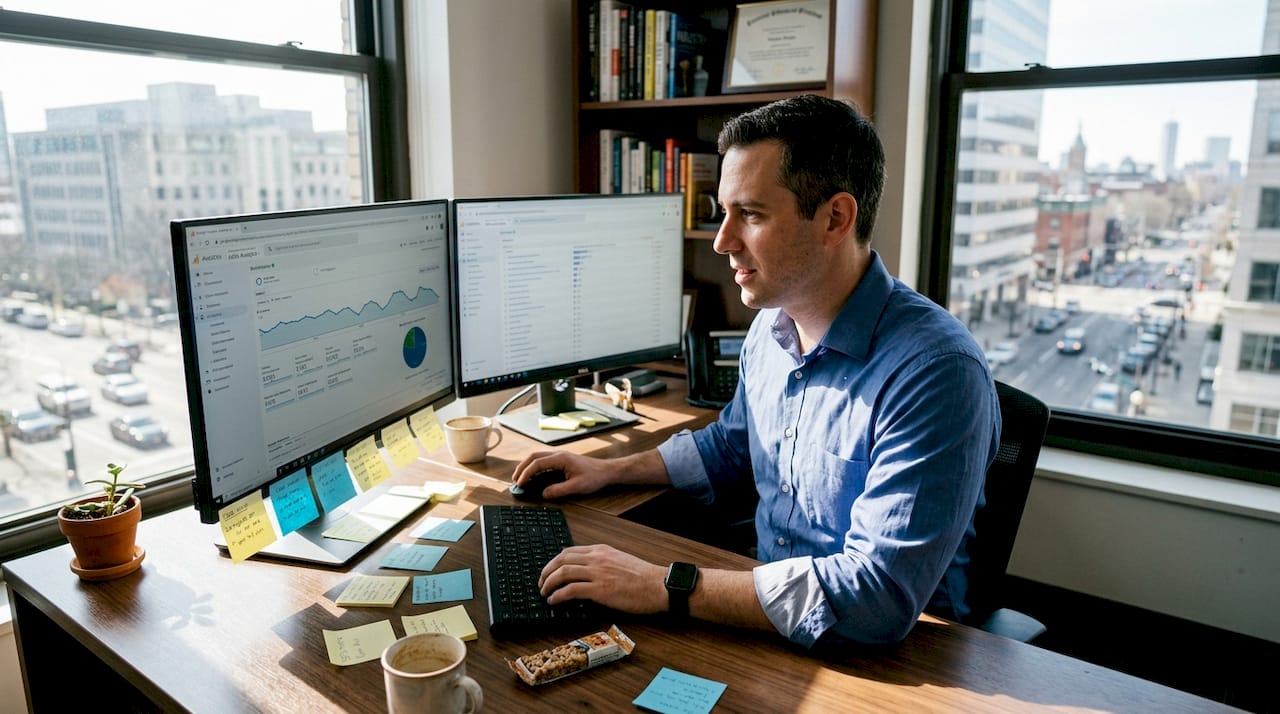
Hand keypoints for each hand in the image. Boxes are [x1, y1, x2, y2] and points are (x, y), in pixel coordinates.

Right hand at [511, 451, 612, 499]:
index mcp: (561, 458)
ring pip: (538, 457)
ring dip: (528, 465)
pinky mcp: (563, 460)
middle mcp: (559, 454)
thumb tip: (544, 494)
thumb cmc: (595, 476)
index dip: (526, 473)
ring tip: (521, 477)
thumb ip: (559, 490)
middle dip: (522, 467)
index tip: (520, 483)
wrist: (607, 471)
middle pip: (534, 456)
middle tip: (515, 479)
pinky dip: (535, 466)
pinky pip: (544, 460)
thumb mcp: (577, 487)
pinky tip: (534, 475)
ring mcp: (561, 456)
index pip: (537, 463)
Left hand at [538, 544, 667, 613]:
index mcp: (602, 550)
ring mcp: (598, 573)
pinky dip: (558, 595)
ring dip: (549, 583)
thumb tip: (586, 571)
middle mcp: (597, 558)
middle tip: (541, 582)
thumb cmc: (644, 577)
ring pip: (563, 573)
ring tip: (544, 593)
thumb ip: (603, 562)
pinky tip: (554, 601)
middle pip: (561, 559)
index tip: (548, 571)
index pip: (569, 551)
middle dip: (546, 571)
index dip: (554, 561)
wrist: (659, 585)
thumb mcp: (620, 560)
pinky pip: (571, 590)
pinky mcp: (600, 590)